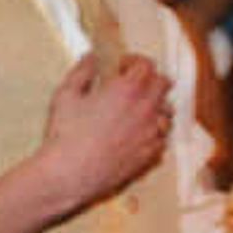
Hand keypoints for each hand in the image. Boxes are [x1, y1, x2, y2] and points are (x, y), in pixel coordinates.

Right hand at [39, 51, 171, 209]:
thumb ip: (82, 71)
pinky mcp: (149, 155)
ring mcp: (151, 133)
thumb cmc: (65, 135)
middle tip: (133, 85)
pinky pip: (162, 138)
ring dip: (155, 106)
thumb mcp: (66, 95)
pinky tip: (137, 135)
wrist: (68, 174)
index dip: (135, 62)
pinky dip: (153, 132)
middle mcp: (146, 108)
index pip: (147, 65)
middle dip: (150, 80)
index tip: (122, 66)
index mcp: (127, 89)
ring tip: (137, 111)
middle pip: (164, 84)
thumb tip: (90, 57)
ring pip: (167, 112)